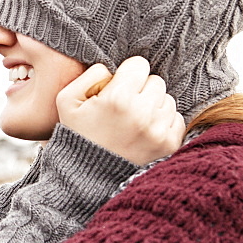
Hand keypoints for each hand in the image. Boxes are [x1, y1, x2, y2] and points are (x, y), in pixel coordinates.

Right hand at [55, 57, 184, 165]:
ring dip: (153, 106)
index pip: (139, 65)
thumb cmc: (77, 135)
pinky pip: (176, 119)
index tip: (118, 87)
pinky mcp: (169, 145)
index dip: (127, 73)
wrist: (88, 178)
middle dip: (140, 90)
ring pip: (167, 99)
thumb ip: (90, 75)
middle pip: (156, 81)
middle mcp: (142, 113)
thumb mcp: (66, 100)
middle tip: (124, 106)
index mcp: (118, 98)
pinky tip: (143, 132)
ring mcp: (158, 130)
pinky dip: (162, 122)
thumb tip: (113, 69)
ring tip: (133, 121)